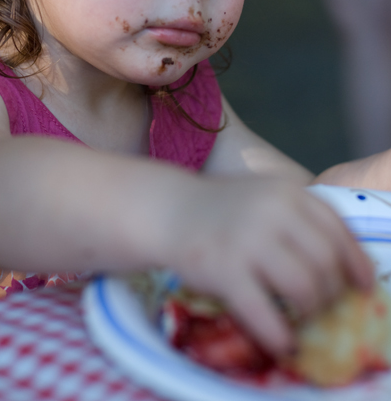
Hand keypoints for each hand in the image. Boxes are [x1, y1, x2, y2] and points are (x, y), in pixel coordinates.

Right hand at [161, 175, 373, 356]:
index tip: (364, 286)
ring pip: (304, 287)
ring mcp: (248, 240)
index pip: (337, 230)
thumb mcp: (268, 196)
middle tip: (321, 305)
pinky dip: (280, 334)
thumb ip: (302, 220)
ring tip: (301, 317)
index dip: (357, 263)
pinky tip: (284, 341)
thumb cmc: (225, 209)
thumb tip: (347, 265)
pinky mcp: (224, 269)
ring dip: (310, 311)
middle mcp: (272, 211)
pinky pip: (264, 312)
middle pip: (325, 262)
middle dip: (331, 292)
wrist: (170, 210)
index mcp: (287, 192)